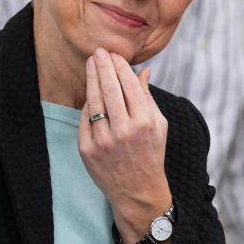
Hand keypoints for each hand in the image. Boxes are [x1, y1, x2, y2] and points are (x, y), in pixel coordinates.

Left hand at [78, 48, 171, 243]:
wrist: (137, 191)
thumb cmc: (151, 153)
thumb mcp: (159, 125)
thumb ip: (148, 97)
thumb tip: (143, 70)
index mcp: (144, 123)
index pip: (128, 85)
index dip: (119, 67)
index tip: (114, 54)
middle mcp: (123, 131)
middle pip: (109, 89)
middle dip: (102, 66)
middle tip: (98, 51)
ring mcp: (103, 141)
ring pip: (94, 102)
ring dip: (91, 80)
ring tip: (90, 64)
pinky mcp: (87, 150)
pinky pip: (85, 120)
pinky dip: (88, 105)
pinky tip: (90, 93)